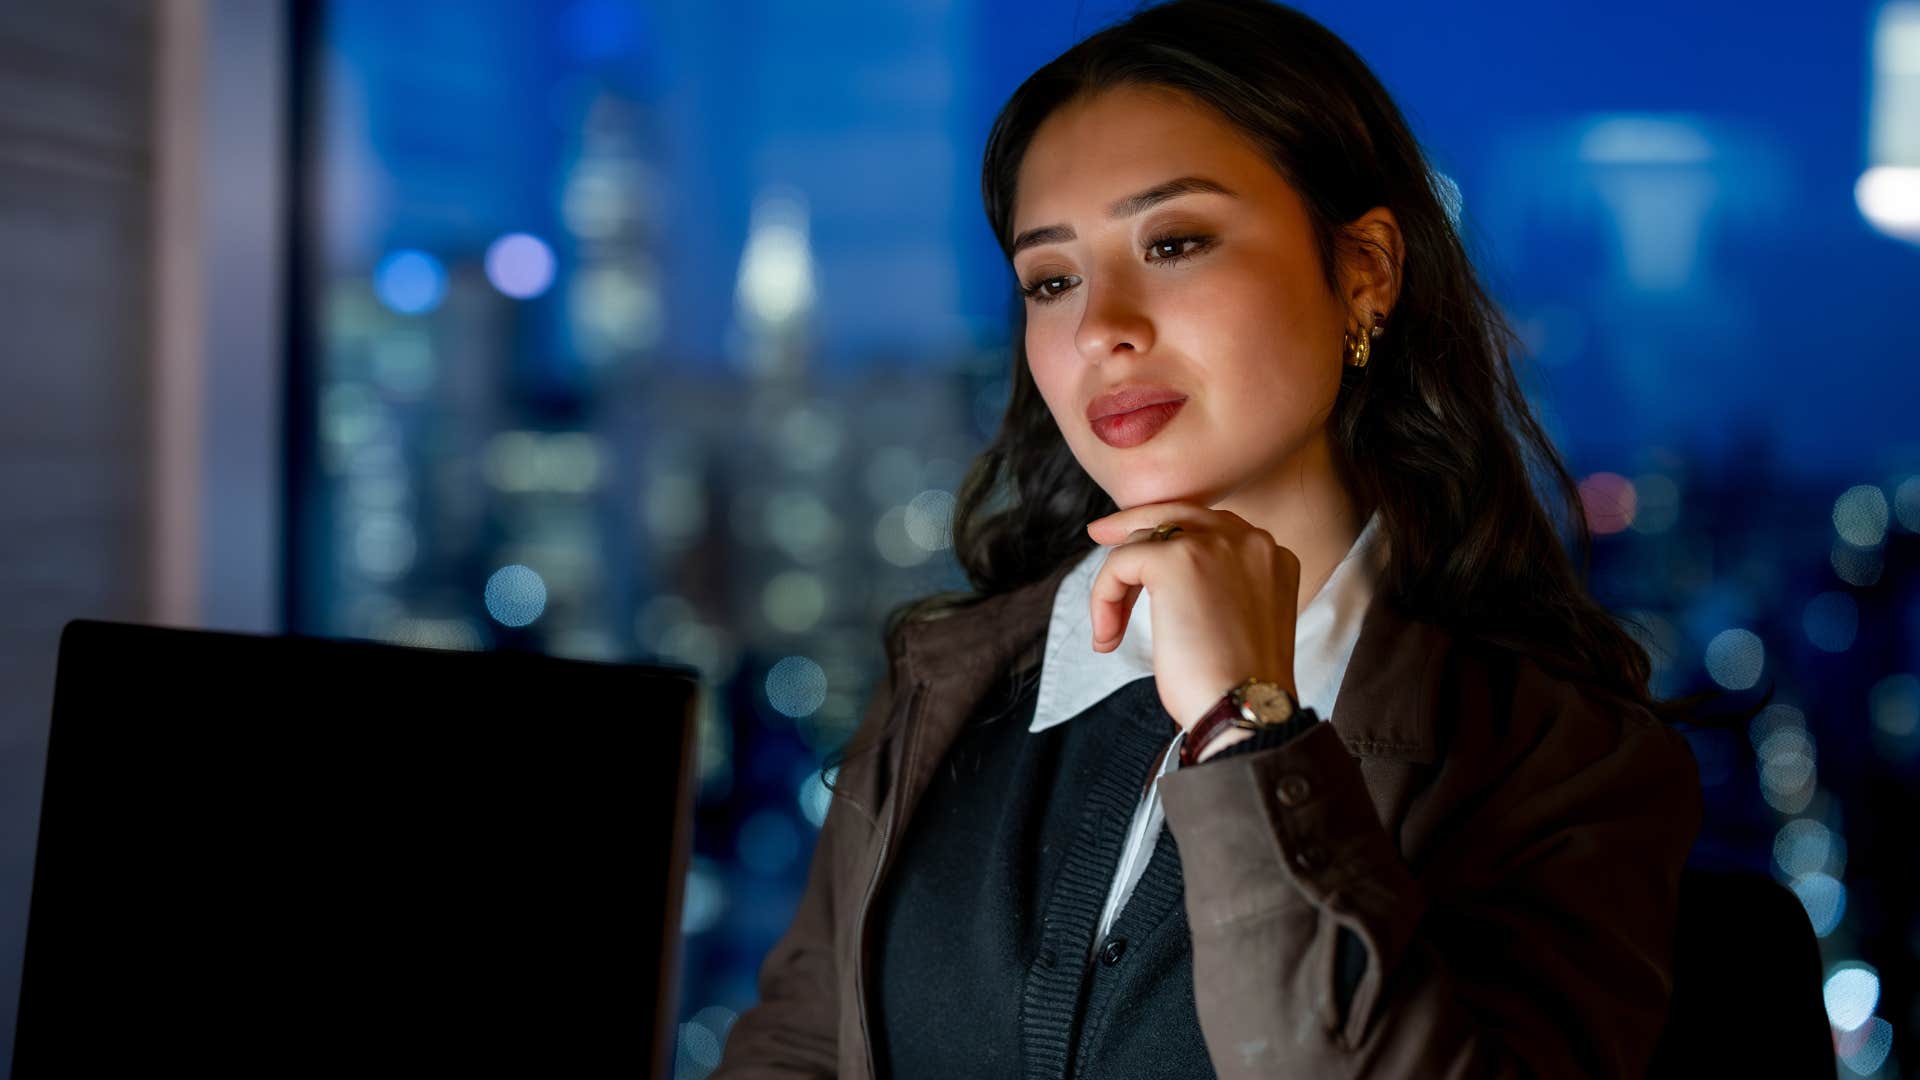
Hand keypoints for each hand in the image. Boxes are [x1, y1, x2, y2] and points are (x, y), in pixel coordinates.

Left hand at [1085, 502, 1301, 731]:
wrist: (1245, 708)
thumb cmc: (1238, 686)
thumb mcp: (1240, 621)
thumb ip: (1220, 587)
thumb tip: (1164, 575)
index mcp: (1272, 554)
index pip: (1211, 527)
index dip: (1171, 538)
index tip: (1139, 552)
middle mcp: (1251, 539)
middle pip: (1179, 514)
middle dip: (1134, 524)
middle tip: (1100, 535)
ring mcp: (1215, 545)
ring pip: (1143, 541)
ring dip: (1116, 586)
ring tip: (1110, 631)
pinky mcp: (1177, 561)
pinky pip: (1120, 563)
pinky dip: (1104, 597)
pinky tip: (1107, 637)